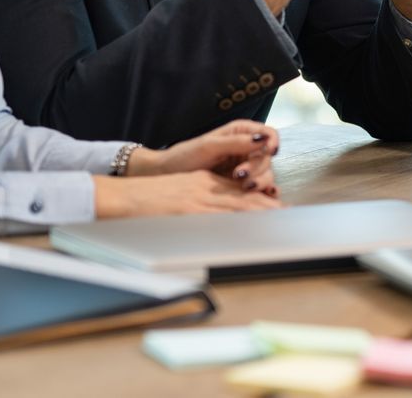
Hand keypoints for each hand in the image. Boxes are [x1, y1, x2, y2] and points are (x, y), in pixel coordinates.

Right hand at [93, 171, 282, 217]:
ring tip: (281, 221)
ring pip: (237, 206)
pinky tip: (251, 229)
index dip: (261, 199)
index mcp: (203, 182)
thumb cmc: (147, 199)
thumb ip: (200, 200)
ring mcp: (198, 199)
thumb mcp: (180, 192)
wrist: (122, 196)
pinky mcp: (189, 210)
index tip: (279, 207)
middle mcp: (205, 188)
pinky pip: (219, 218)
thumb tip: (218, 217)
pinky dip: (237, 223)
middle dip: (268, 207)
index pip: (238, 191)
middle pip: (244, 197)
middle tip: (290, 215)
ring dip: (260, 214)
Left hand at [128, 120, 280, 196]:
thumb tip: (263, 139)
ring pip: (267, 174)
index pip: (269, 134)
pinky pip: (261, 188)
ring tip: (243, 186)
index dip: (272, 142)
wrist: (169, 175)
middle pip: (268, 157)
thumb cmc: (185, 156)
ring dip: (259, 181)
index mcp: (241, 133)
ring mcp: (246, 167)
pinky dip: (264, 192)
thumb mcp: (209, 146)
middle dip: (258, 167)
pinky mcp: (243, 184)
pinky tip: (260, 195)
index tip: (268, 152)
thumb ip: (236, 142)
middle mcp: (247, 149)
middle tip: (238, 176)